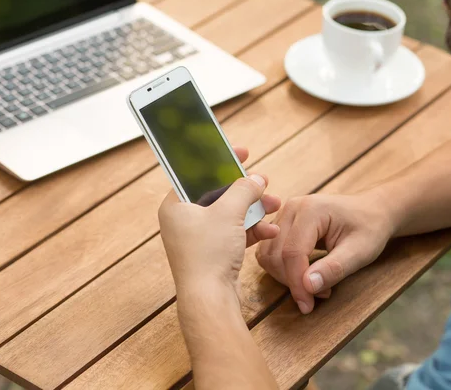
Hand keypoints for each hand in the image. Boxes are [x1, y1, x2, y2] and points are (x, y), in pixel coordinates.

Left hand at [158, 147, 281, 298]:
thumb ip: (243, 190)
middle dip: (244, 190)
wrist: (209, 299)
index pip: (196, 173)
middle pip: (216, 194)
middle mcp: (183, 221)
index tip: (240, 152)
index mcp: (175, 206)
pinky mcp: (211, 254)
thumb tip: (255, 178)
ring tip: (275, 204)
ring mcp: (197, 238)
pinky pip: (232, 234)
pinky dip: (250, 230)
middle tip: (263, 181)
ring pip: (228, 215)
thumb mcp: (228, 213)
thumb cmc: (209, 254)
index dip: (219, 161)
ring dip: (252, 209)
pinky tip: (270, 230)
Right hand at [256, 192, 394, 313]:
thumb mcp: (360, 251)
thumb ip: (334, 268)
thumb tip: (308, 286)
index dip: (297, 283)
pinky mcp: (282, 223)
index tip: (308, 306)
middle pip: (275, 254)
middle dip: (292, 281)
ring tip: (313, 283)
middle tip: (321, 293)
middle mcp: (292, 208)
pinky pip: (269, 251)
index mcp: (311, 210)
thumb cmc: (370, 228)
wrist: (372, 211)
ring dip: (284, 276)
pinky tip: (303, 274)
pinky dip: (281, 269)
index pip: (292, 252)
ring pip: (268, 254)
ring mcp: (285, 214)